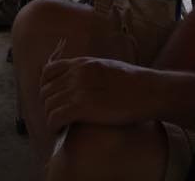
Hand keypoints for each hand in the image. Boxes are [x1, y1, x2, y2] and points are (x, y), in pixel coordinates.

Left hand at [41, 45, 160, 132]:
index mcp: (82, 63)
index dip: (46, 87)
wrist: (149, 91)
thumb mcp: (106, 67)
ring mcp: (79, 89)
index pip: (48, 71)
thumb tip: (78, 82)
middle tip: (58, 115)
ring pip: (48, 106)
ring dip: (51, 118)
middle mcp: (77, 73)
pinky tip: (61, 131)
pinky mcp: (82, 107)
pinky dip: (54, 126)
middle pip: (46, 91)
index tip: (52, 98)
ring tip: (59, 126)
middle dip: (48, 105)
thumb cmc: (134, 82)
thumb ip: (89, 71)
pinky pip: (55, 118)